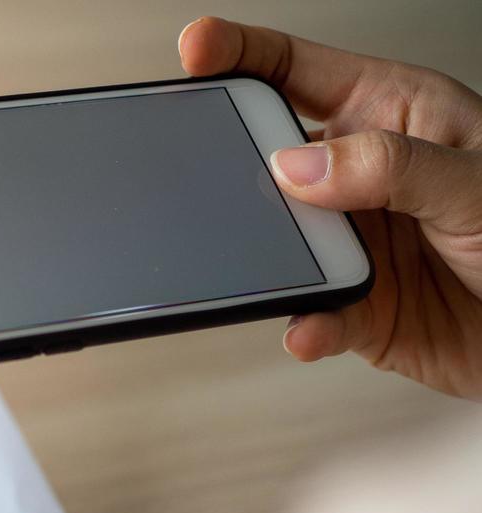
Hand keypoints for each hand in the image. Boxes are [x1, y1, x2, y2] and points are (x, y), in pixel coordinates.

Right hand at [180, 16, 481, 398]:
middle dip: (235, 169)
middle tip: (223, 183)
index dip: (243, 52)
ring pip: (279, 243)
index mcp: (391, 115)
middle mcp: (362, 175)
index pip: (299, 71)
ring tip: (283, 267)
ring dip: (272, 260)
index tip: (197, 51)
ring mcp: (353, 241)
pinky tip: (308, 323)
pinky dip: (303, 322)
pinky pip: (309, 312)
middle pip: (268, 158)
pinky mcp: (354, 306)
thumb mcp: (477, 181)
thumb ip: (391, 166)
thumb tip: (299, 166)